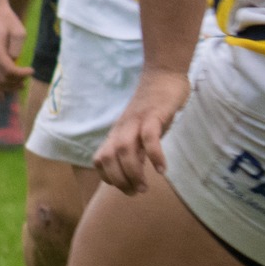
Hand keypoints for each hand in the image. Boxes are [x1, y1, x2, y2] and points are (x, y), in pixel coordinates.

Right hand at [0, 0, 30, 97]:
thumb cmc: (6, 19)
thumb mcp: (19, 32)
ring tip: (19, 87)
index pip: (9, 70)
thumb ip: (17, 50)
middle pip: (0, 79)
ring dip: (6, 88)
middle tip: (26, 80)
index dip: (22, 75)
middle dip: (15, 83)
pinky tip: (0, 97)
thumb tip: (15, 64)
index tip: (32, 70)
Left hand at [94, 68, 188, 194]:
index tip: (127, 189)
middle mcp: (122, 128)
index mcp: (117, 133)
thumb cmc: (155, 106)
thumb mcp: (142, 129)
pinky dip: (154, 155)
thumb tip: (136, 172)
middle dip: (119, 180)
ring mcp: (136, 121)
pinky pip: (149, 138)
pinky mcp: (153, 115)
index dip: (109, 178)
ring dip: (132, 172)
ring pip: (123, 150)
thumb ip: (137, 148)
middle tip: (137, 192)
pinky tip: (162, 169)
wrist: (164, 73)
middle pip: (108, 158)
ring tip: (145, 187)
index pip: (100, 160)